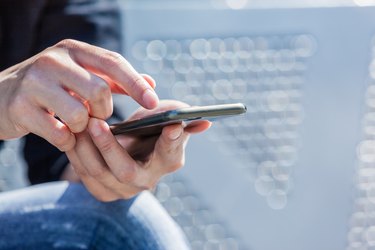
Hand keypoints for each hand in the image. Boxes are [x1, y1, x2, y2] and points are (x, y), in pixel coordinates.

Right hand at [0, 39, 157, 150]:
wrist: (1, 95)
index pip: (113, 63)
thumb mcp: (81, 75)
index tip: (153, 103)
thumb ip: (115, 79)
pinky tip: (61, 134)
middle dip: (105, 111)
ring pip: (80, 114)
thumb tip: (151, 84)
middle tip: (97, 117)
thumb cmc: (52, 87)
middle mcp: (53, 61)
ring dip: (84, 128)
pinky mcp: (20, 108)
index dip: (136, 84)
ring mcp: (34, 83)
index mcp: (73, 50)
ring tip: (75, 124)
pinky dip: (67, 140)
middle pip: (100, 90)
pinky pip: (59, 133)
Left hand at [66, 100, 210, 200]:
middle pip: (126, 171)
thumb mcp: (161, 120)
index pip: (171, 153)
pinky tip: (71, 135)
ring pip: (99, 172)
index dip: (173, 140)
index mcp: (168, 161)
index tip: (174, 124)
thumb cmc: (147, 130)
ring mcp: (123, 189)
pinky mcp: (102, 192)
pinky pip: (83, 174)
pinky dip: (75, 153)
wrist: (125, 151)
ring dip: (85, 146)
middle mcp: (147, 179)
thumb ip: (176, 116)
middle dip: (109, 147)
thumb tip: (205, 122)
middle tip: (96, 122)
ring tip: (77, 122)